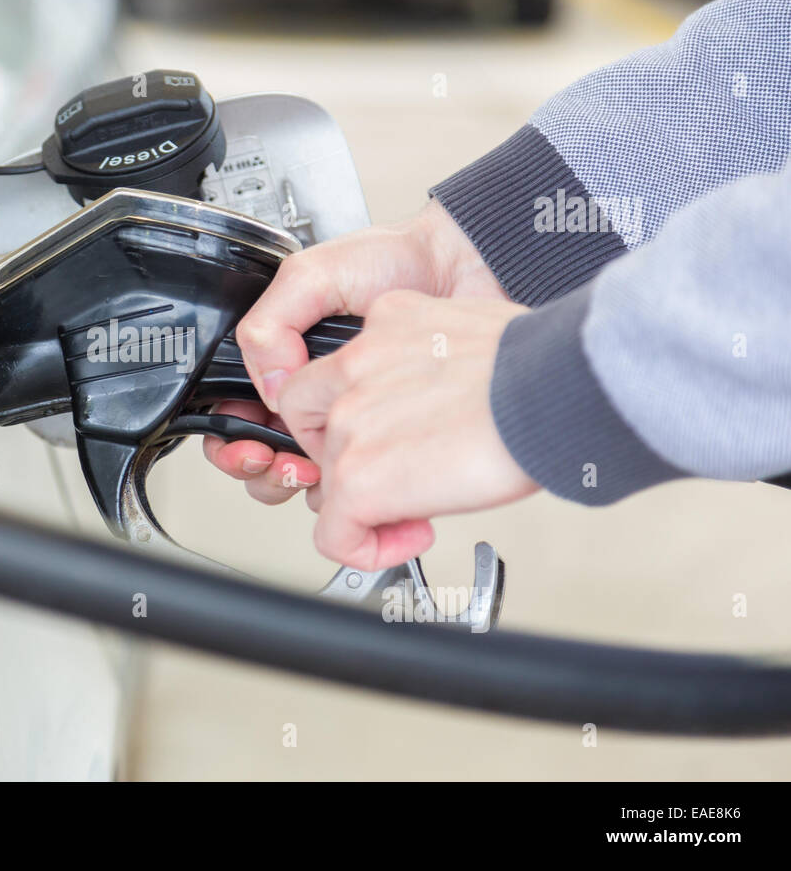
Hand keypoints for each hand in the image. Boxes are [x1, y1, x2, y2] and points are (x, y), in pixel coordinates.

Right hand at [204, 199, 505, 504]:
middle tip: (282, 465)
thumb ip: (271, 324)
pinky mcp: (393, 439)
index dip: (232, 440)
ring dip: (300, 487)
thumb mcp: (313, 275)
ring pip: (307, 479)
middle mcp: (314, 395)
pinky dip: (356, 492)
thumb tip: (267, 388)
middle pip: (263, 458)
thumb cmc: (397, 260)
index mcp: (283, 360)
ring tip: (316, 475)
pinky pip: (365, 481)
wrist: (467, 268)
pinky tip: (362, 478)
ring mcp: (353, 421)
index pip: (234, 415)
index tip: (250, 447)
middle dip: (263, 470)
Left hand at [279, 290, 537, 569]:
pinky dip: (365, 549)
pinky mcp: (358, 476)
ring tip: (416, 511)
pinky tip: (408, 537)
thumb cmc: (542, 367)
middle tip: (395, 475)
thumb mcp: (472, 331)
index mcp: (387, 321)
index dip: (358, 413)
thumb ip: (432, 362)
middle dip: (347, 455)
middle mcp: (357, 365)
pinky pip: (334, 533)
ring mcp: (350, 421)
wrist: (557, 391)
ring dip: (365, 503)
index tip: (397, 436)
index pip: (338, 371)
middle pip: (313, 422)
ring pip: (325, 478)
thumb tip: (441, 404)